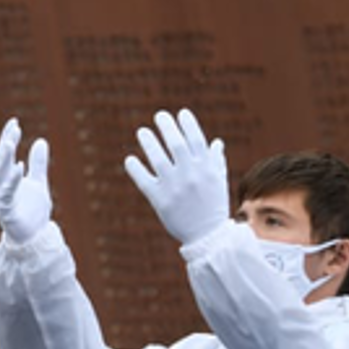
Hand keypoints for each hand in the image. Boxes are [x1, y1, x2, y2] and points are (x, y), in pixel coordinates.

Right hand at [0, 117, 52, 244]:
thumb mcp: (39, 183)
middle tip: (14, 128)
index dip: (7, 137)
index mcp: (3, 179)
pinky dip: (12, 180)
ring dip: (4, 158)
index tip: (15, 122)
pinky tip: (20, 167)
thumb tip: (41, 141)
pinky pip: (6, 194)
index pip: (3, 154)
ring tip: (11, 142)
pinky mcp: (6, 212)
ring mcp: (0, 199)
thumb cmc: (33, 212)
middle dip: (5, 144)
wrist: (35, 238)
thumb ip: (38, 164)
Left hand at [124, 109, 229, 244]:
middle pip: (176, 145)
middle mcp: (191, 176)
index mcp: (206, 169)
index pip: (196, 140)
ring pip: (158, 159)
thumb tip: (216, 142)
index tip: (180, 113)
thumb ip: (215, 161)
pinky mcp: (160, 200)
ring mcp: (174, 188)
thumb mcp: (218, 182)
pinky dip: (136, 169)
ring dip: (149, 142)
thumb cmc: (212, 206)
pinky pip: (144, 181)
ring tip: (142, 131)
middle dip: (167, 127)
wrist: (206, 236)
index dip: (188, 124)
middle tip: (159, 115)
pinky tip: (130, 159)